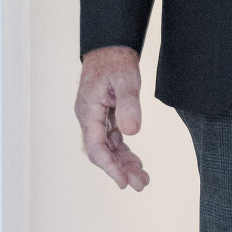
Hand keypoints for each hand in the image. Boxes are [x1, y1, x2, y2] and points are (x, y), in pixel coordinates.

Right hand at [76, 46, 149, 189]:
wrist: (111, 46)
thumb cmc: (116, 60)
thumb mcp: (126, 80)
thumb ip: (129, 105)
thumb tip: (132, 133)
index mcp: (88, 111)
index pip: (96, 146)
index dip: (109, 166)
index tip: (123, 181)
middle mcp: (89, 118)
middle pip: (102, 152)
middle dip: (120, 170)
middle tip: (141, 185)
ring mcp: (96, 118)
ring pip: (109, 148)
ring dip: (124, 164)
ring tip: (143, 180)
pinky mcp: (105, 116)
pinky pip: (113, 140)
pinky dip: (125, 152)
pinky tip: (137, 163)